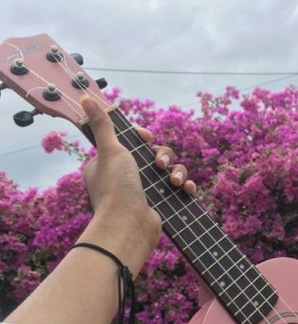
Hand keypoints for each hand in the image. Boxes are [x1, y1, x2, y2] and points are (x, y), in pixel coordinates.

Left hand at [80, 96, 194, 255]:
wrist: (130, 227)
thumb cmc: (117, 188)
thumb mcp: (110, 150)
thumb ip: (102, 125)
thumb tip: (85, 96)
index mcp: (109, 164)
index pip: (130, 143)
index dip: (142, 138)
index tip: (145, 138)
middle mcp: (125, 177)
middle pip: (153, 154)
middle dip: (162, 156)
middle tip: (159, 165)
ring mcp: (144, 192)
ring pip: (168, 171)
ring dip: (177, 172)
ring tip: (175, 182)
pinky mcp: (160, 204)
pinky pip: (178, 190)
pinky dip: (184, 187)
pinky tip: (186, 190)